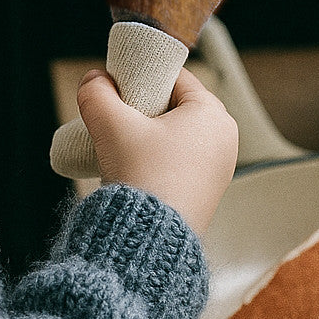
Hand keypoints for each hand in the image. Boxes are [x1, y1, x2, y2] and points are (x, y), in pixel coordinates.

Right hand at [76, 66, 237, 235]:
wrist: (150, 241)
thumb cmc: (143, 180)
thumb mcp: (112, 126)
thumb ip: (97, 94)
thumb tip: (94, 79)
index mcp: (213, 114)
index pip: (176, 78)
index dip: (144, 76)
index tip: (120, 85)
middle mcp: (225, 138)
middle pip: (178, 106)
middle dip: (145, 108)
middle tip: (117, 117)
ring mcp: (220, 167)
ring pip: (179, 134)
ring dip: (150, 135)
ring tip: (123, 145)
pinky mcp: (208, 191)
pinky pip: (183, 161)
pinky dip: (160, 158)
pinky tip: (137, 166)